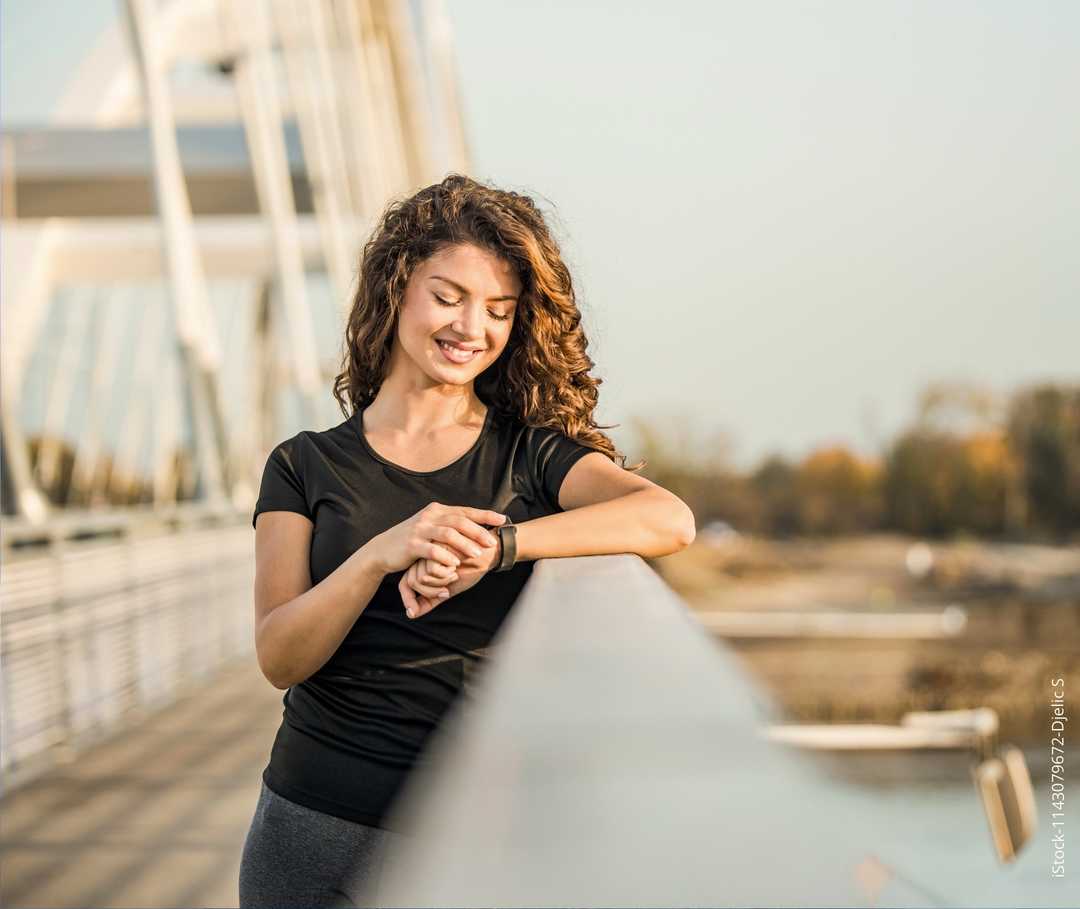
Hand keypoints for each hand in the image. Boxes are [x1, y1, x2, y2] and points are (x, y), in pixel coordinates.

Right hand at [370, 502, 505, 575]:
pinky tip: (455, 564)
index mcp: (437, 510)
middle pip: (459, 521)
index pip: (465, 511)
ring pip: (448, 534)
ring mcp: (420, 529)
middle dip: (478, 531)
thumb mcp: (431, 526)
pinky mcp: (411, 545)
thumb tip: (474, 524)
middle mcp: (429, 516)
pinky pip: (432, 550)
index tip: (503, 519)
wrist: (383, 549)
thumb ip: (449, 523)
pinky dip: (445, 556)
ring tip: (477, 554)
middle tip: (492, 542)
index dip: (485, 515)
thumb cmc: (413, 540)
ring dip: (465, 544)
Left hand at [399, 537, 500, 619]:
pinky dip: (445, 574)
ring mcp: (429, 548)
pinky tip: (456, 566)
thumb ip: (430, 600)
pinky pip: (432, 569)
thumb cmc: (471, 569)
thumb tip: (412, 614)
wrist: (488, 554)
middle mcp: (424, 556)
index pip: (405, 583)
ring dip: (441, 582)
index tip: (412, 613)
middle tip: (448, 588)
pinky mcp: (436, 544)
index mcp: (424, 564)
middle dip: (431, 592)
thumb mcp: (448, 589)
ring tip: (454, 573)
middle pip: (413, 581)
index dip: (407, 599)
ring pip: (422, 577)